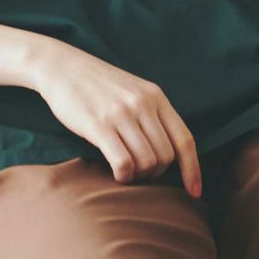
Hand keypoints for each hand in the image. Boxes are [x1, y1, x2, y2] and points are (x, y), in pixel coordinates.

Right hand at [31, 42, 202, 197]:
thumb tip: (170, 154)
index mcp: (155, 96)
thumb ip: (152, 114)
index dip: (193, 169)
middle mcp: (142, 104)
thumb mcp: (134, 91)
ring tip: (126, 170)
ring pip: (147, 162)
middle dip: (156, 173)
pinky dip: (123, 176)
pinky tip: (116, 172)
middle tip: (139, 172)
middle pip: (166, 156)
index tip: (195, 192)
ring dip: (138, 176)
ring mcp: (121, 114)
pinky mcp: (98, 125)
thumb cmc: (98, 85)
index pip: (185, 139)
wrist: (63, 66)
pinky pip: (123, 163)